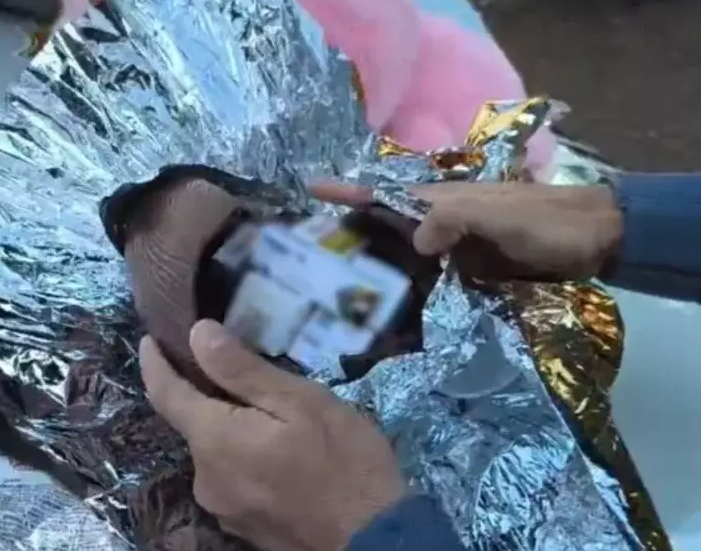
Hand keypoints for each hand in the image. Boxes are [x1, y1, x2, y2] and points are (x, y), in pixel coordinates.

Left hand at [140, 319, 406, 550]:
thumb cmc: (344, 462)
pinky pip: (233, 479)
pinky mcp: (244, 528)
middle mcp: (205, 479)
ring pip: (216, 453)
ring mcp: (223, 509)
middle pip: (195, 425)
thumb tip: (196, 333)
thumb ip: (242, 369)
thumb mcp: (300, 402)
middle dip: (210, 397)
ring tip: (272, 415)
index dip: (155, 363)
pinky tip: (279, 454)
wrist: (376, 539)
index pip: (165, 394)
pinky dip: (245, 458)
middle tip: (247, 374)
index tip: (151, 339)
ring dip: (232, 430)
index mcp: (214, 441)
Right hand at [311, 182, 623, 281]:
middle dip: (346, 238)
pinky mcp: (464, 278)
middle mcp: (439, 224)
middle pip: (383, 228)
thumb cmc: (547, 221)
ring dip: (370, 273)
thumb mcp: (502, 215)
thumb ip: (457, 219)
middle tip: (307, 262)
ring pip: (399, 260)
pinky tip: (383, 318)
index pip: (384, 191)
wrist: (594, 242)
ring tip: (331, 295)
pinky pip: (424, 285)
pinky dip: (402, 297)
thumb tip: (415, 242)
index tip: (308, 191)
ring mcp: (451, 252)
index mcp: (442, 201)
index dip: (347, 190)